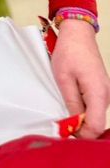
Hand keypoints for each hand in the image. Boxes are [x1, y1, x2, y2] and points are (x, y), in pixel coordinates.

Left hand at [51, 19, 109, 137]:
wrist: (78, 33)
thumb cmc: (69, 52)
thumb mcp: (63, 79)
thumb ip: (71, 103)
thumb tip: (74, 125)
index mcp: (98, 93)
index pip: (96, 126)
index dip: (81, 134)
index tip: (66, 131)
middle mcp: (106, 94)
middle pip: (97, 123)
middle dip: (80, 127)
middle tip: (62, 122)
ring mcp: (106, 91)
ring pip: (95, 115)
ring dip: (81, 117)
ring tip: (65, 109)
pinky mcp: (102, 87)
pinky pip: (94, 105)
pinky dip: (84, 108)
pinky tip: (72, 101)